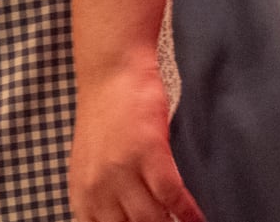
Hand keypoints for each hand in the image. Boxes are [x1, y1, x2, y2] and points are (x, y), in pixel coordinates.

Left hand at [68, 54, 204, 221]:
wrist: (112, 72)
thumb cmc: (103, 115)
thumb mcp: (88, 164)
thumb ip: (97, 196)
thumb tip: (117, 220)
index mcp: (81, 194)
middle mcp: (98, 189)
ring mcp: (123, 172)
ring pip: (151, 220)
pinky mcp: (149, 154)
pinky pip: (171, 196)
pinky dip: (188, 213)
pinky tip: (198, 220)